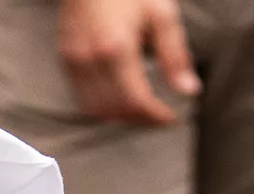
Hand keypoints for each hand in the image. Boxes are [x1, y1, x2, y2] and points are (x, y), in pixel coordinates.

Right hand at [57, 0, 198, 125]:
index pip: (135, 100)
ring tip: (139, 110)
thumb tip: (189, 90)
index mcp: (116, 49)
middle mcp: (90, 60)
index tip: (170, 118)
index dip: (155, 115)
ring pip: (94, 109)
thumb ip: (174, 56)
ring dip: (118, 116)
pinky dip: (101, 105)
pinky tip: (118, 96)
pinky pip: (81, 96)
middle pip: (114, 110)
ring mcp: (73, 61)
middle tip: (158, 116)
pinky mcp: (65, 59)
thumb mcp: (161, 15)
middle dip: (138, 118)